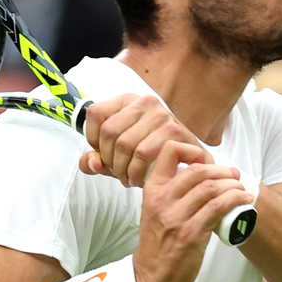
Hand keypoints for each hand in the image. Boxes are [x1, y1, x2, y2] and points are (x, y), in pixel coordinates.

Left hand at [79, 94, 211, 186]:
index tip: (103, 156)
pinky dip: (136, 172)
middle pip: (109, 132)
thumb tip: (91, 163)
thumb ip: (96, 159)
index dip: (93, 139)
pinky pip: (142, 154)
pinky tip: (140, 180)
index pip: (95, 113)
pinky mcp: (174, 130)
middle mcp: (145, 102)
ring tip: (128, 178)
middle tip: (118, 174)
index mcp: (128, 101)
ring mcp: (161, 115)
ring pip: (125, 144)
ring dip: (122, 170)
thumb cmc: (150, 157)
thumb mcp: (117, 156)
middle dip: (109, 160)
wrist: (190, 162)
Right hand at [133, 142, 253, 281]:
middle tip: (234, 175)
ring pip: (211, 187)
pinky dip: (236, 199)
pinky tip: (244, 200)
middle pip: (198, 171)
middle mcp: (161, 201)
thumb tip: (202, 176)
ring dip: (233, 184)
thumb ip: (171, 192)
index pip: (169, 152)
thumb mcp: (154, 211)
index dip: (192, 150)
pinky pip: (218, 207)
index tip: (206, 161)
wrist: (151, 277)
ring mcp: (175, 217)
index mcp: (151, 191)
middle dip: (222, 170)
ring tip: (242, 188)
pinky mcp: (190, 233)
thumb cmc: (158, 244)